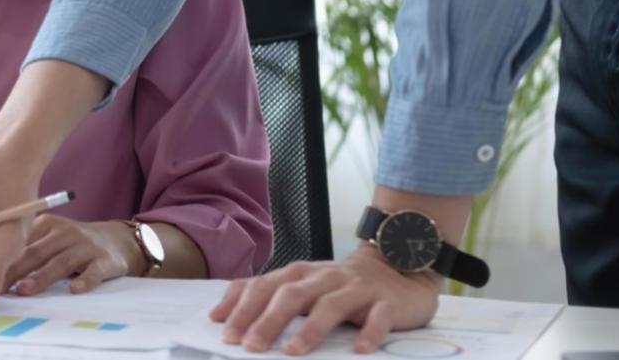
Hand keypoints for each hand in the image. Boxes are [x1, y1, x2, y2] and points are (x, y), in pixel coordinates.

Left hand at [4, 216, 139, 295]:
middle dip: (15, 271)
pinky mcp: (105, 260)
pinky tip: (74, 290)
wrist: (118, 241)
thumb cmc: (73, 244)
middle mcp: (65, 232)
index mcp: (48, 224)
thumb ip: (23, 249)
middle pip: (36, 252)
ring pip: (61, 262)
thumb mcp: (49, 239)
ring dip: (41, 277)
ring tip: (24, 290)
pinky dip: (85, 281)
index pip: (21, 242)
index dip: (2, 258)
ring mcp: (85, 246)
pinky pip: (94, 271)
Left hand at [208, 243, 439, 354]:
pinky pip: (378, 317)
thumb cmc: (340, 285)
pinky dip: (369, 332)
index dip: (243, 307)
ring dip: (310, 328)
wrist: (399, 266)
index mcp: (300, 273)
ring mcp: (357, 288)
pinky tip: (359, 350)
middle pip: (292, 295)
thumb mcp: (302, 285)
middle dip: (268, 320)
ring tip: (293, 351)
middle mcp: (324, 277)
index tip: (224, 332)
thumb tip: (219, 317)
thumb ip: (265, 297)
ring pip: (331, 305)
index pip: (265, 286)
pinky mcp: (387, 301)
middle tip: (250, 346)